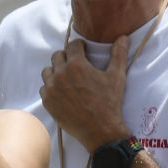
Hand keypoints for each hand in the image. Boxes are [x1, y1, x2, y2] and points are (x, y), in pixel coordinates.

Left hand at [40, 34, 133, 151]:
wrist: (99, 130)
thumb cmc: (109, 102)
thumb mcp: (117, 77)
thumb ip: (119, 54)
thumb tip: (123, 37)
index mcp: (76, 65)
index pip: (72, 45)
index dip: (80, 46)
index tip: (85, 51)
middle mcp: (60, 74)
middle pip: (57, 56)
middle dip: (67, 57)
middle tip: (77, 65)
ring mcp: (51, 89)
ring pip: (48, 71)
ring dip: (56, 71)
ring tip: (68, 78)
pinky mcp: (48, 102)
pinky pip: (44, 88)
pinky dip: (52, 87)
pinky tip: (63, 92)